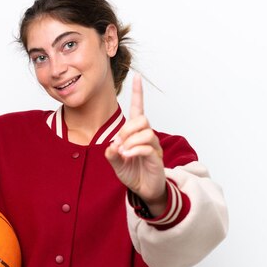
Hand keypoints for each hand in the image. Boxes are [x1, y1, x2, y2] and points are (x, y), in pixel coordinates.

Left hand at [105, 73, 166, 214]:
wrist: (143, 190)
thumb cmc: (132, 173)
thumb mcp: (116, 163)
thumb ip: (111, 154)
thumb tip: (110, 146)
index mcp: (136, 133)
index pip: (139, 108)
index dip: (138, 93)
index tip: (136, 77)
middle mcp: (147, 136)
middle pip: (142, 119)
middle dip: (127, 129)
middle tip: (119, 143)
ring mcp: (153, 146)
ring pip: (145, 131)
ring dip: (130, 140)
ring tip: (124, 152)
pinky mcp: (156, 157)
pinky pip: (147, 147)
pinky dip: (134, 150)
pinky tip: (127, 156)